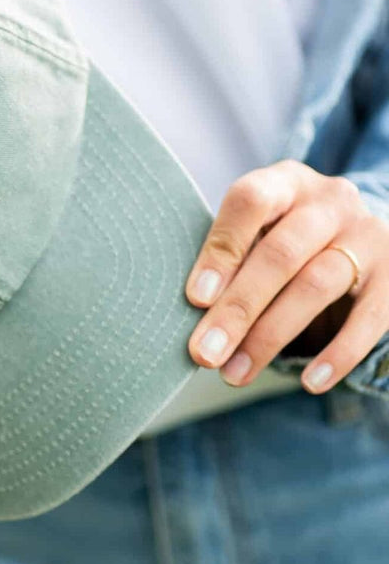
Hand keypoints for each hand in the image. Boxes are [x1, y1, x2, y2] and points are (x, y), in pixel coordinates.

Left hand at [184, 160, 388, 393]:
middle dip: (239, 308)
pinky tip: (310, 382)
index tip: (195, 300)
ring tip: (235, 373)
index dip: (221, 250)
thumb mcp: (260, 232)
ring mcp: (368, 236)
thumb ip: (231, 259)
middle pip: (282, 253)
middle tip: (205, 353)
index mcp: (286, 182)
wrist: (359, 240)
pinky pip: (369, 319)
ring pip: (317, 285)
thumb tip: (197, 316)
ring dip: (271, 336)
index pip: (251, 201)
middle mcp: (331, 201)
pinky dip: (338, 354)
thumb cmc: (286, 241)